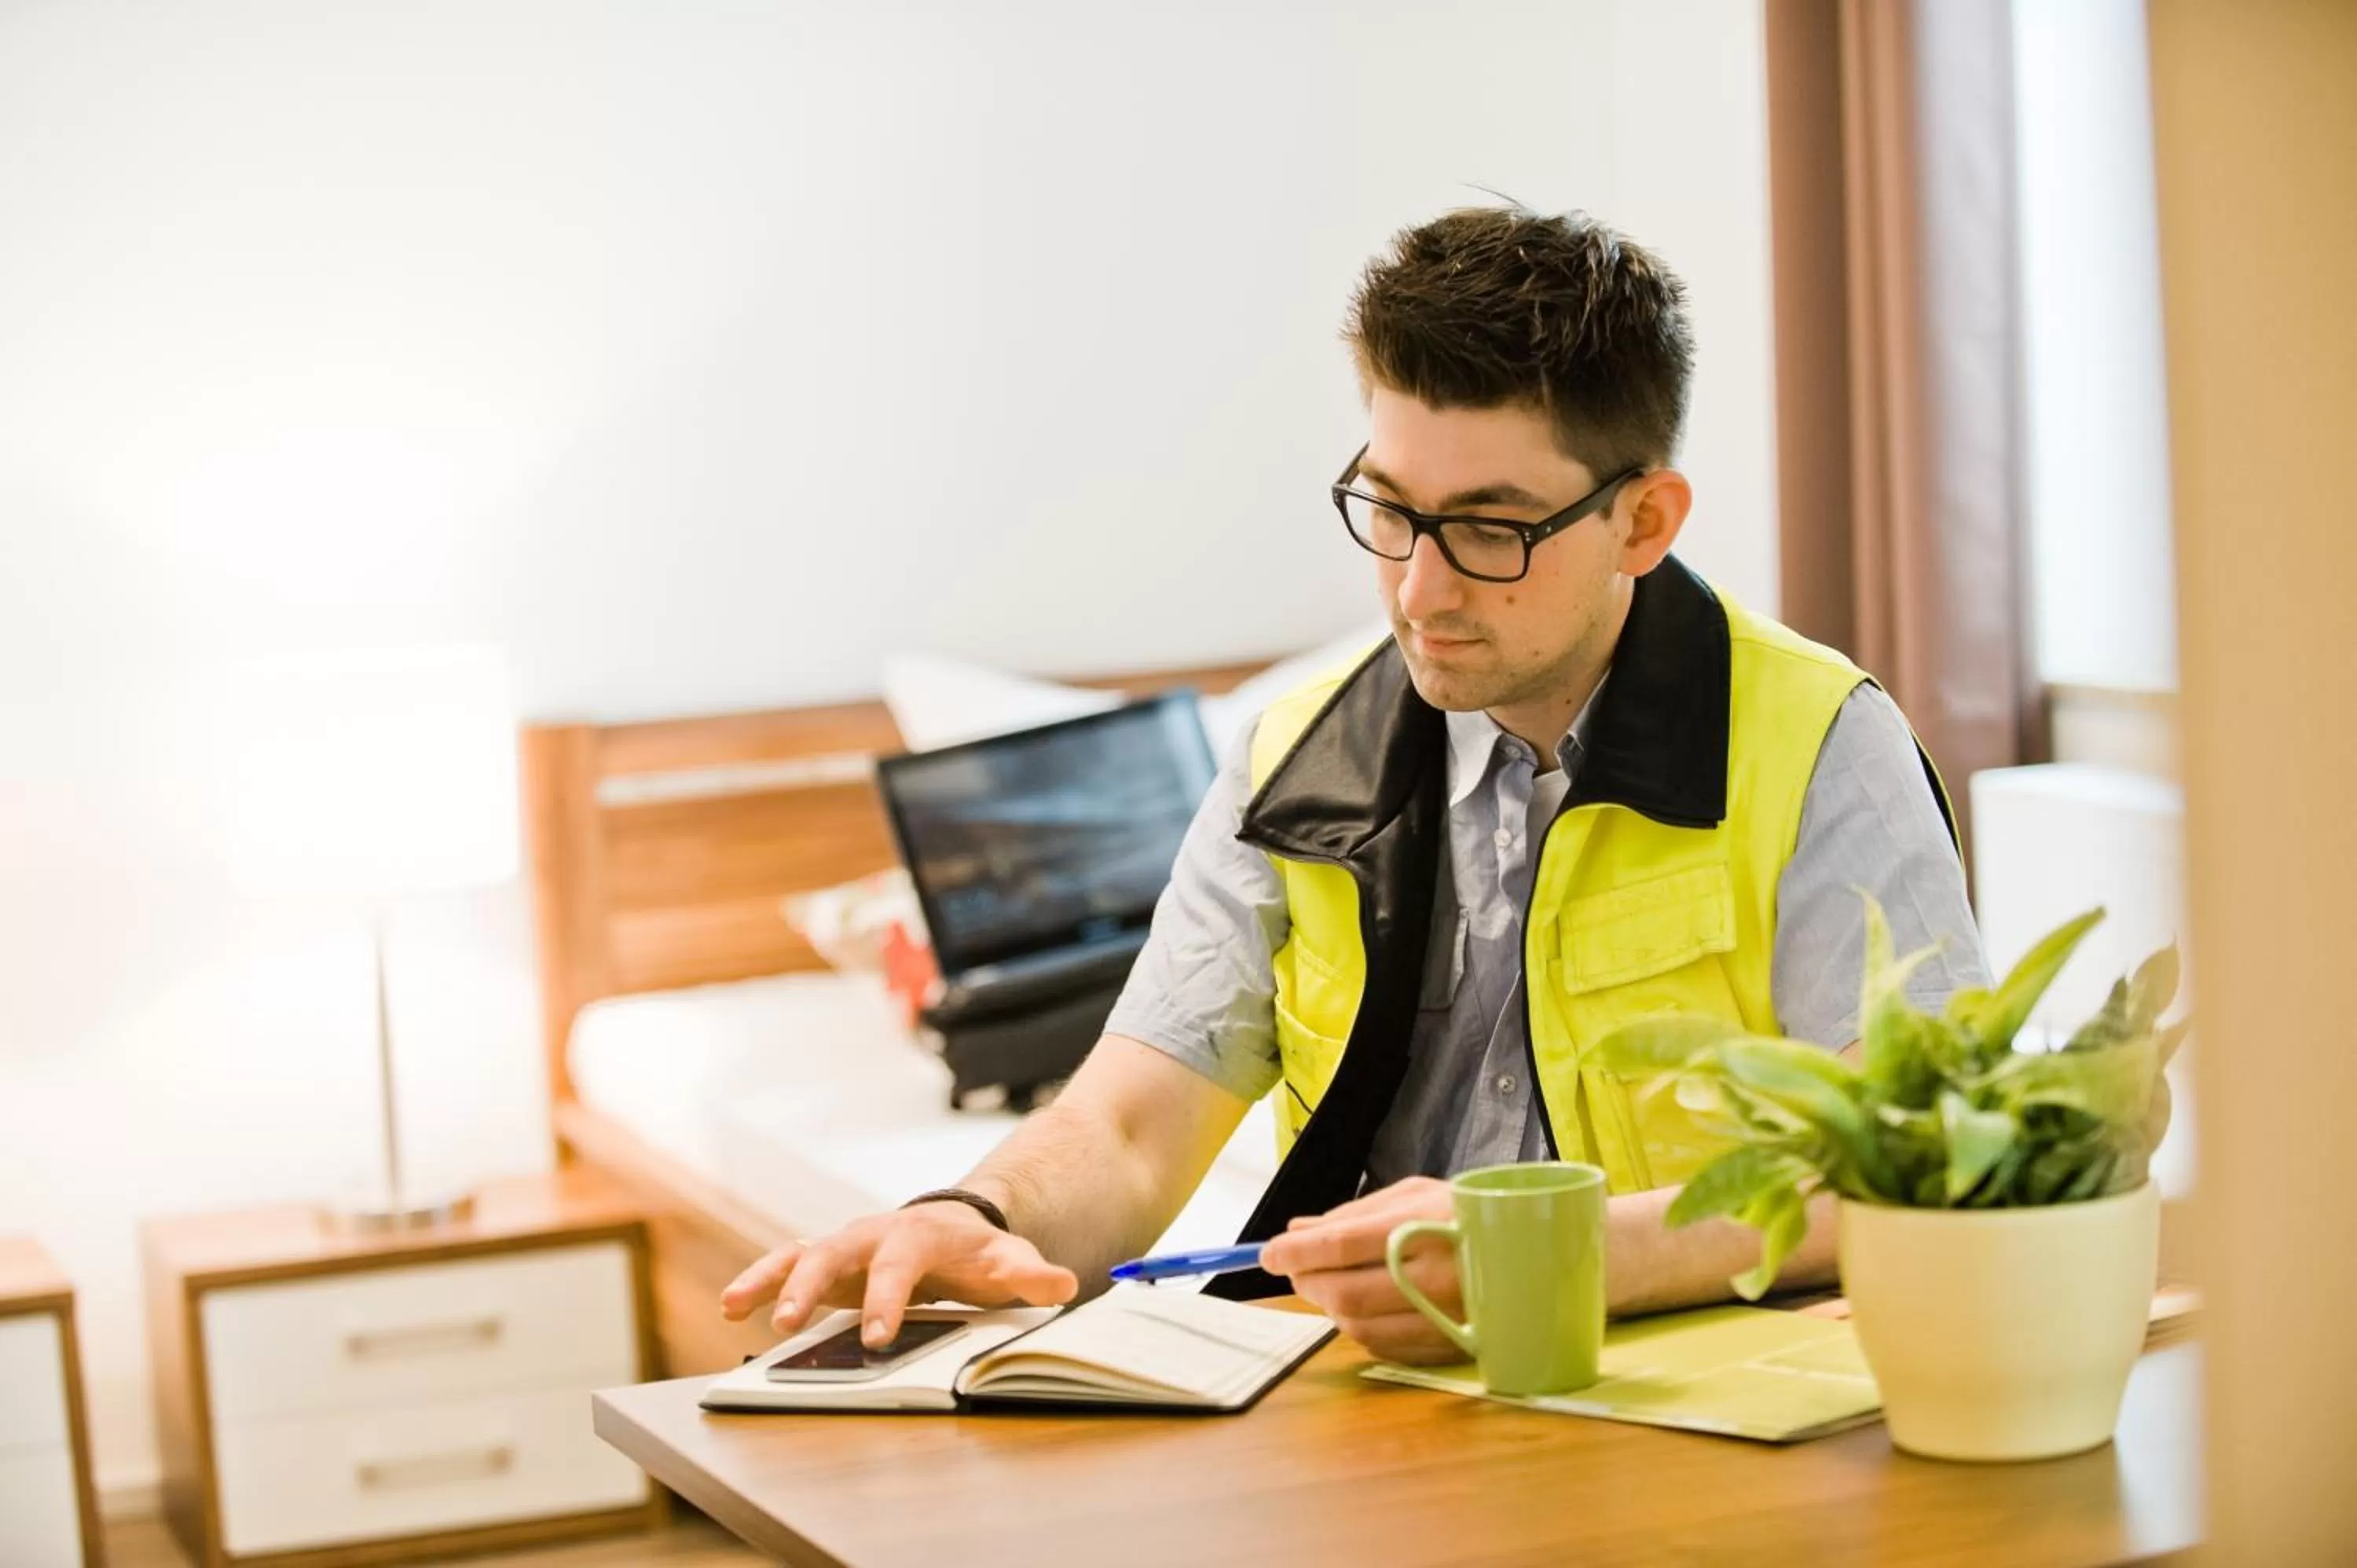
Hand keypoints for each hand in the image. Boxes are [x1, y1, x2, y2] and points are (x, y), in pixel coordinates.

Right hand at [719, 1201, 1078, 1347]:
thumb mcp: (1010, 1261)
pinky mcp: (827, 1262)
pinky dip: (759, 1282)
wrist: (957, 1227)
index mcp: (919, 1234)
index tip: (876, 1338)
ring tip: (734, 1308)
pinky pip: (786, 1266)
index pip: (900, 1265)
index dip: (886, 1299)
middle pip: (835, 1252)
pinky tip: (734, 1307)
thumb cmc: (979, 1252)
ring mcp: (846, 1246)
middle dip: (809, 1285)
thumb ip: (1032, 1275)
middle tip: (788, 1323)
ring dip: (769, 1280)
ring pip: (800, 1254)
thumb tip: (1064, 1284)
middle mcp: (873, 1234)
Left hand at [1257, 1177, 1464, 1364]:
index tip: (1268, 1253)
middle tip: (1294, 1269)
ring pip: (1360, 1326)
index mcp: (1425, 1227)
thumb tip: (1297, 1230)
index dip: (1296, 1252)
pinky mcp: (1451, 1347)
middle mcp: (1435, 1277)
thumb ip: (1353, 1214)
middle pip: (1344, 1292)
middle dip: (1306, 1282)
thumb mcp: (1415, 1194)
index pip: (1341, 1244)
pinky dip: (1359, 1329)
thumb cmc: (1471, 1213)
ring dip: (1329, 1308)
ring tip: (1325, 1285)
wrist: (1545, 1252)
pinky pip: (1386, 1348)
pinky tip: (1359, 1308)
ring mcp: (1445, 1318)